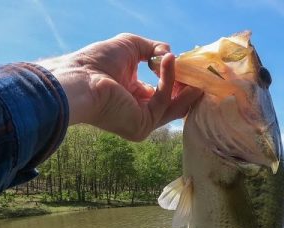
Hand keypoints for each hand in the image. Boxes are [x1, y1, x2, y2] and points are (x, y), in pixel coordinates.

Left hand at [36, 33, 201, 140]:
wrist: (80, 79)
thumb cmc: (96, 62)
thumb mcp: (131, 46)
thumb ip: (154, 49)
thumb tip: (170, 55)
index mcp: (131, 97)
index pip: (160, 94)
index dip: (175, 80)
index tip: (188, 67)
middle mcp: (137, 112)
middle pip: (171, 105)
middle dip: (187, 89)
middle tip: (203, 75)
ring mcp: (141, 123)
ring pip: (172, 106)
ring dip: (185, 87)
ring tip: (198, 71)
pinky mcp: (143, 125)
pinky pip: (163, 100)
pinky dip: (168, 79)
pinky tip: (169, 60)